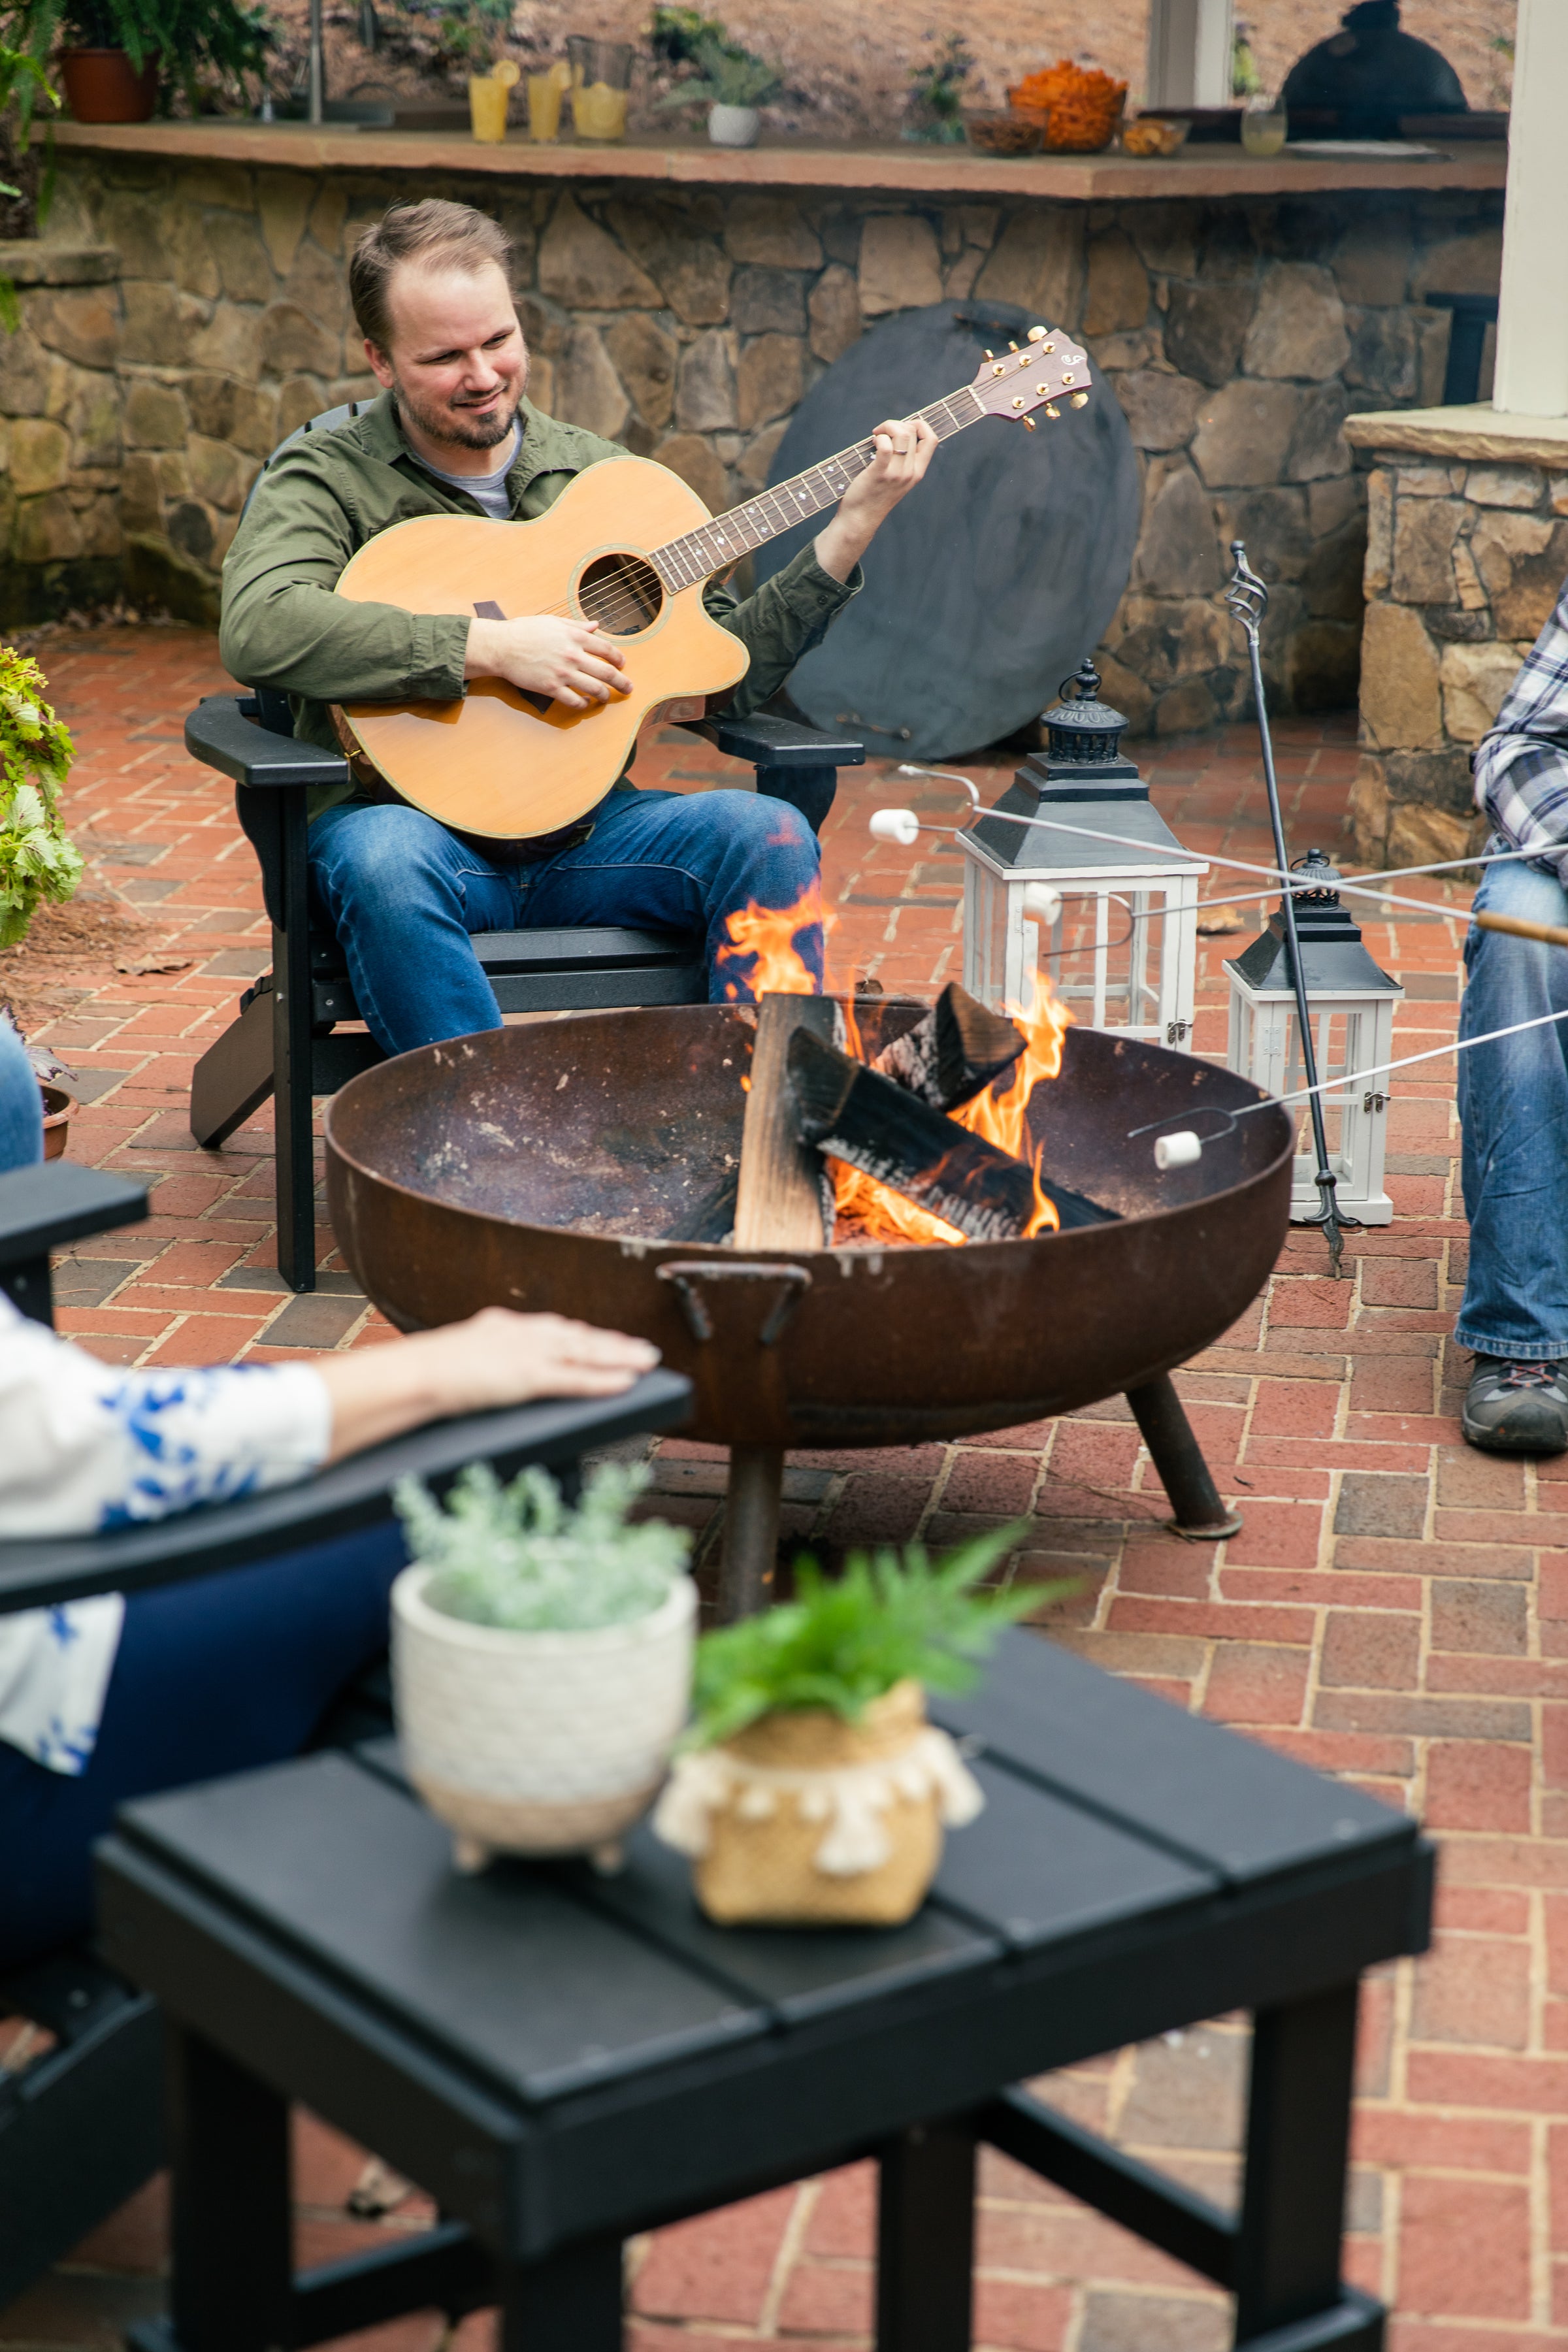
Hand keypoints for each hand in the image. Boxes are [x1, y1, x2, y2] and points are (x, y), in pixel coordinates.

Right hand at [317, 1308, 659, 1463]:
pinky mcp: (528, 1376)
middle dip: (612, 1343)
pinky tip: (626, 1383)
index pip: (553, 1328)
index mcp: (502, 1326)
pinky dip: (603, 1380)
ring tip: (648, 1361)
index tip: (606, 1338)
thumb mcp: (460, 1359)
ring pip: (585, 1352)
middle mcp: (520, 1332)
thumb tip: (492, 1376)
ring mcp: (526, 1353)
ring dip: (620, 1357)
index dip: (584, 1335)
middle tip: (643, 1349)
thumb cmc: (426, 1374)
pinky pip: (575, 1379)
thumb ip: (483, 1361)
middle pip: (577, 1336)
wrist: (413, 1375)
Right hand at [465, 615, 631, 710]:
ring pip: (594, 689)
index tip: (623, 665)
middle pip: (606, 672)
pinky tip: (585, 703)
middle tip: (628, 688)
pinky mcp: (551, 688)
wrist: (502, 646)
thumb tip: (596, 626)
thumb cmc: (525, 631)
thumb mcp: (553, 622)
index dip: (619, 659)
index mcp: (575, 637)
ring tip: (607, 698)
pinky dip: (583, 704)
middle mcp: (572, 655)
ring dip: (605, 695)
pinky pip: (574, 701)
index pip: (606, 649)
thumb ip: (577, 625)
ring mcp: (562, 673)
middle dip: (622, 682)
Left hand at [814, 413, 938, 582]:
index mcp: (918, 472)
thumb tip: (897, 431)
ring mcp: (896, 474)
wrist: (860, 519)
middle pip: (913, 431)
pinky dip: (878, 438)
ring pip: (902, 434)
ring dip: (887, 428)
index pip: (932, 439)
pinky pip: (885, 446)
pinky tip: (872, 442)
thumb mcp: (896, 479)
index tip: (902, 428)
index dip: (919, 425)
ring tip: (876, 436)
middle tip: (881, 433)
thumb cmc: (874, 495)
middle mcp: (911, 473)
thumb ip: (902, 460)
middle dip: (895, 424)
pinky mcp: (880, 474)